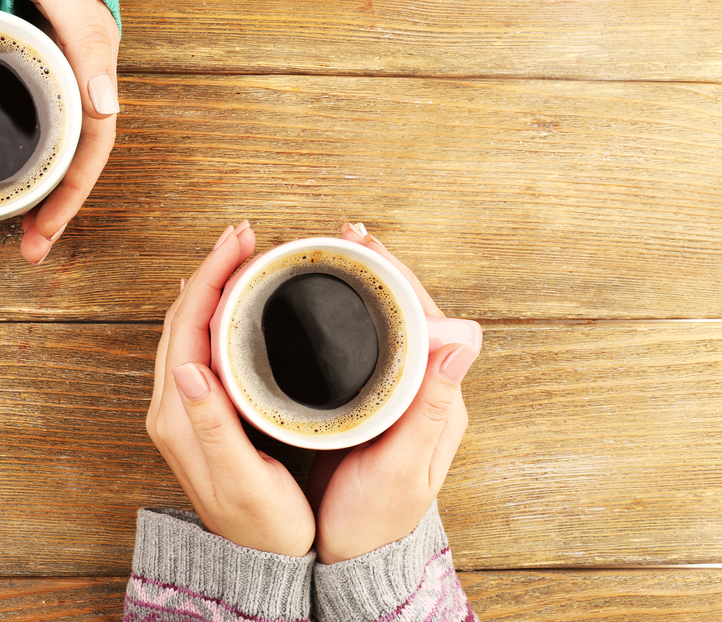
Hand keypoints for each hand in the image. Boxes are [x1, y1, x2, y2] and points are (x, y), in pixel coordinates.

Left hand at [17, 0, 119, 263]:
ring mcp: (49, 88)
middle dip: (52, 211)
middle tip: (30, 250)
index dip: (70, 196)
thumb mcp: (74, 0)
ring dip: (34, 196)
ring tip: (18, 233)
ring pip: (49, 153)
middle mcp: (73, 90)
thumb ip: (91, 43)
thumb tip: (106, 107)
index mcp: (89, 78)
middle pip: (68, 163)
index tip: (45, 234)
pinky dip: (15, 162)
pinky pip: (25, 132)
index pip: (89, 151)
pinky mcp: (24, 80)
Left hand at [147, 221, 315, 556]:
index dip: (212, 276)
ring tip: (244, 254)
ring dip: (213, 285)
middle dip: (213, 268)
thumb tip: (188, 368)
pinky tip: (235, 300)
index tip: (240, 241)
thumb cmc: (262, 525)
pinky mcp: (199, 410)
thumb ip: (213, 426)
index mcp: (178, 415)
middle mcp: (172, 405)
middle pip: (184, 317)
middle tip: (247, 234)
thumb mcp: (242, 479)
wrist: (258, 560)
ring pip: (190, 327)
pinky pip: (201, 344)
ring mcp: (183, 407)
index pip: (188, 326)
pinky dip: (217, 311)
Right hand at [307, 223, 480, 563]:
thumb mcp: (402, 466)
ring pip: (384, 326)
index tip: (365, 245)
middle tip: (344, 236)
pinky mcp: (368, 404)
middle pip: (405, 313)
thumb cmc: (376, 518)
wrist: (354, 554)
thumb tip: (466, 338)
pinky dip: (345, 318)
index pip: (426, 318)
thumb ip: (430, 407)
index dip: (396, 277)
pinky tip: (322, 306)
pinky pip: (363, 348)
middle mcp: (421, 391)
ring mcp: (395, 396)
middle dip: (377, 270)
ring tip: (334, 255)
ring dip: (361, 288)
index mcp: (438, 399)